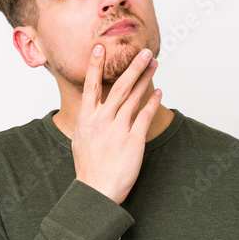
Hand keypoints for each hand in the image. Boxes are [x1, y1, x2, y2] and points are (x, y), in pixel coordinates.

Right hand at [72, 44, 160, 204]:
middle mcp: (102, 121)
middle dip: (132, 66)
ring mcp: (118, 129)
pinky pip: (144, 115)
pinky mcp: (133, 140)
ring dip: (144, 79)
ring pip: (133, 97)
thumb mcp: (80, 140)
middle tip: (143, 51)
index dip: (94, 66)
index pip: (90, 86)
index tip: (100, 48)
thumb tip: (90, 108)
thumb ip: (87, 121)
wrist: (97, 191)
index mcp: (86, 119)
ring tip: (153, 64)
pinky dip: (152, 102)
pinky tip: (159, 91)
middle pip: (119, 86)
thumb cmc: (88, 169)